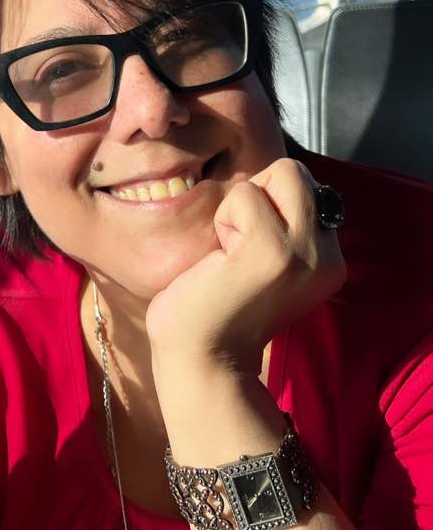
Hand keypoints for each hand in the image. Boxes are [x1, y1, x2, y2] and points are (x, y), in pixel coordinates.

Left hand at [145, 158, 345, 377]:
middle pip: (296, 172)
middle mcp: (327, 256)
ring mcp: (304, 253)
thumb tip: (271, 178)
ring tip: (231, 252)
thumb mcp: (265, 258)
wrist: (201, 358)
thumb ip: (281, 223)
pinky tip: (222, 258)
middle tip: (237, 243)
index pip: (307, 185)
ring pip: (280, 174)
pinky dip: (225, 217)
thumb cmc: (215, 302)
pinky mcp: (271, 251)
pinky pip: (246, 195)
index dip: (265, 201)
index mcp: (329, 258)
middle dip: (257, 193)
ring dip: (240, 206)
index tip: (247, 246)